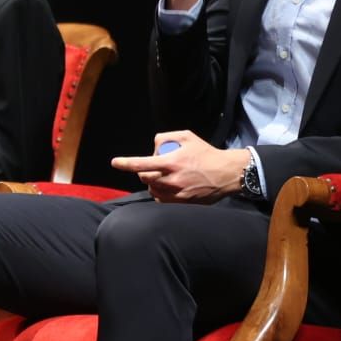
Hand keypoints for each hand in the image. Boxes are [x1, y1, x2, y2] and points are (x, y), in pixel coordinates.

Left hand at [110, 130, 244, 203]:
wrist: (226, 174)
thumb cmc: (206, 154)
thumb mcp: (187, 136)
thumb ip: (166, 137)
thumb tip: (153, 147)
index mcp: (172, 162)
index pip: (141, 164)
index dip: (125, 163)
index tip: (115, 162)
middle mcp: (172, 179)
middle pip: (145, 178)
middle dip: (144, 172)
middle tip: (154, 167)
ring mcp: (176, 194)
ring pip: (152, 190)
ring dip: (152, 183)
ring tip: (164, 177)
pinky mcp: (182, 203)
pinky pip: (162, 200)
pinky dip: (160, 194)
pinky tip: (168, 187)